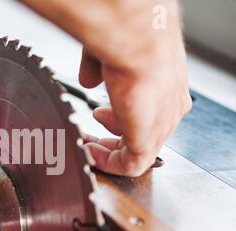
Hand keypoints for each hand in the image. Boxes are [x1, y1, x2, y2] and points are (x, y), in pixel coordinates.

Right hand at [22, 0, 191, 176]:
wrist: (137, 40)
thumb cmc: (128, 38)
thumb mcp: (107, 56)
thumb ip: (97, 71)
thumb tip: (88, 80)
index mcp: (165, 87)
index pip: (144, 113)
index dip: (118, 118)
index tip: (98, 116)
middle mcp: (168, 109)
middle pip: (140, 136)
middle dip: (111, 136)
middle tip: (91, 136)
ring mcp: (160, 126)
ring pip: (136, 153)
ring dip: (108, 151)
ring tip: (87, 143)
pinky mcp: (148, 141)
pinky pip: (129, 165)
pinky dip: (107, 162)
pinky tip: (89, 151)